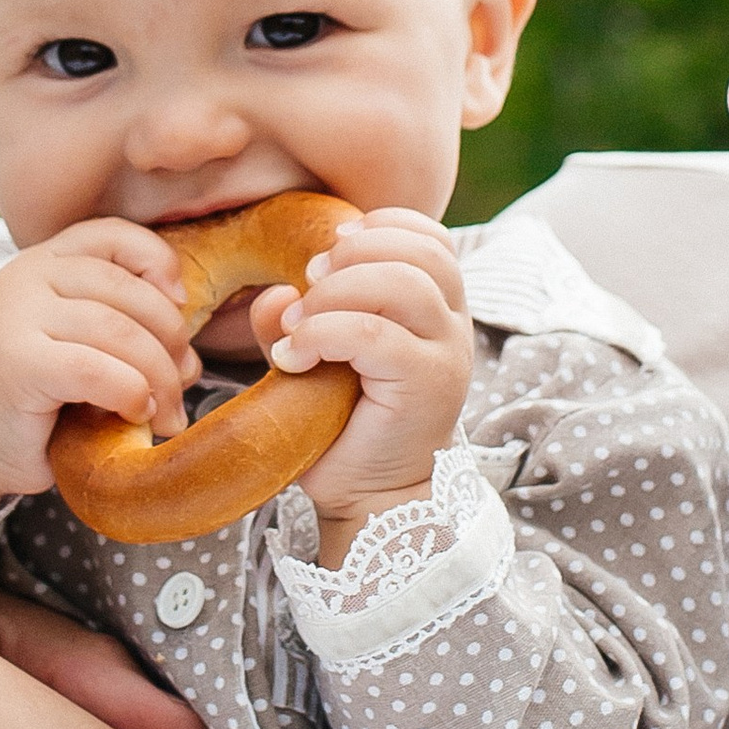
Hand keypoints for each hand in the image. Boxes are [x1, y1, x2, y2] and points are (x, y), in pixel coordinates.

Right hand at [0, 225, 199, 557]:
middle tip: (183, 385)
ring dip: (159, 377)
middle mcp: (26, 276)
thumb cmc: (34, 397)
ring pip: (119, 331)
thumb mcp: (82, 347)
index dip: (159, 262)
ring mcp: (16, 315)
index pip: (114, 236)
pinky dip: (130, 392)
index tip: (179, 304)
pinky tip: (135, 412)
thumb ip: (127, 332)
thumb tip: (190, 361)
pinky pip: (96, 368)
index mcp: (44, 262)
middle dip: (171, 342)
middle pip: (128, 292)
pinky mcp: (17, 362)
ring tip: (167, 413)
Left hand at [254, 211, 474, 561]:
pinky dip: (323, 334)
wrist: (372, 501)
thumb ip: (299, 320)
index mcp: (439, 310)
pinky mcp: (428, 386)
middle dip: (351, 255)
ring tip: (297, 326)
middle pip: (419, 252)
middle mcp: (454, 327)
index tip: (330, 249)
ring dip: (335, 293)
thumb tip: (274, 293)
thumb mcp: (318, 361)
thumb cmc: (346, 430)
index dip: (382, 227)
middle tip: (306, 286)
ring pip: (402, 284)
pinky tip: (294, 358)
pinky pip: (375, 334)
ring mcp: (448, 355)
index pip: (432, 239)